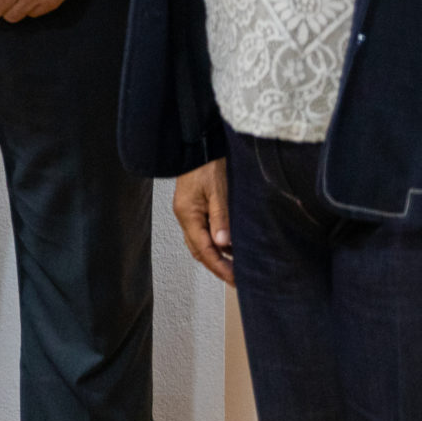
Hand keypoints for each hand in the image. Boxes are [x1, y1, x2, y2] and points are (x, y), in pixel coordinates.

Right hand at [173, 159, 233, 283]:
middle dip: (217, 266)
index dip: (220, 267)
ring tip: (235, 266)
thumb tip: (222, 244)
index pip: (203, 250)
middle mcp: (185, 216)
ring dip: (216, 256)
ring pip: (200, 242)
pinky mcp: (194, 206)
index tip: (235, 279)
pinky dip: (215, 243)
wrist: (198, 141)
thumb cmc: (209, 161)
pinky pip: (203, 231)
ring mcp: (188, 211)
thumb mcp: (218, 188)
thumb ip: (220, 216)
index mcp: (188, 214)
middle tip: (236, 279)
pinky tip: (228, 245)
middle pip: (199, 250)